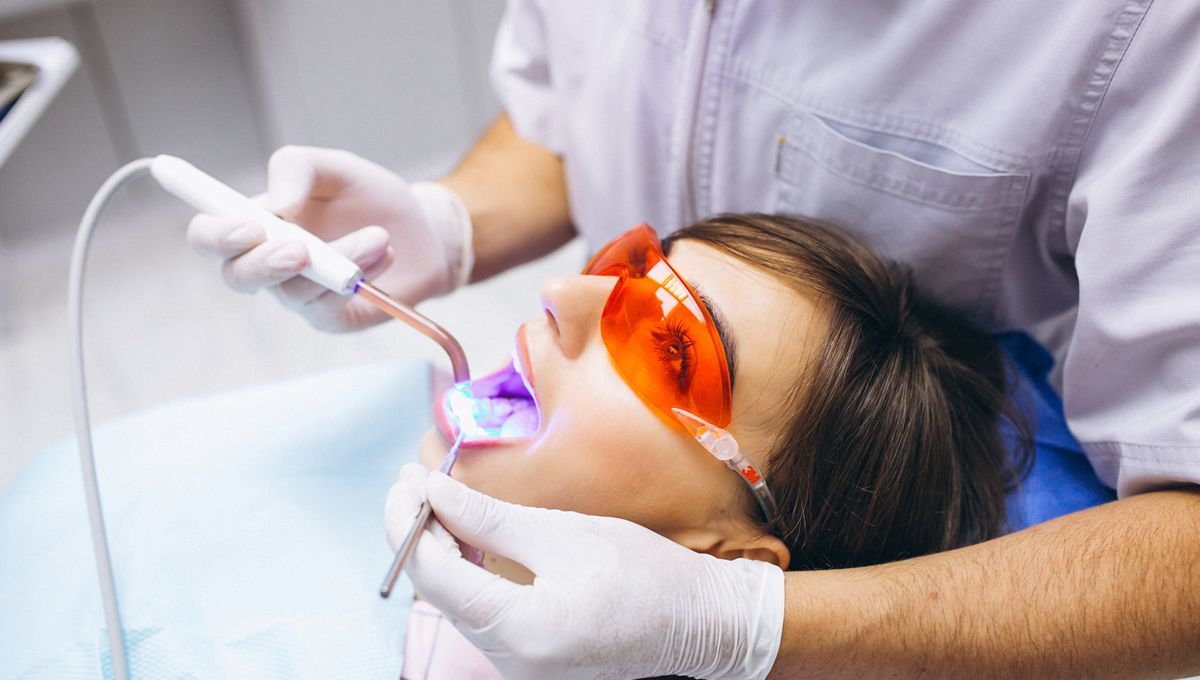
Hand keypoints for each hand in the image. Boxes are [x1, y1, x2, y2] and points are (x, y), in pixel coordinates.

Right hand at [187, 146, 472, 331]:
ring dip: (338, 259)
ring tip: (379, 236)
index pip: (210, 236)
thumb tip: (276, 207)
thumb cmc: (370, 197)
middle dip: (264, 265)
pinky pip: (328, 306)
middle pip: (237, 277)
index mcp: (257, 223)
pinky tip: (385, 254)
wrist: (424, 229)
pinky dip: (358, 275)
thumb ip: (296, 170)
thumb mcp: (334, 167)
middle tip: (299, 250)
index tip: (250, 226)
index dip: (215, 235)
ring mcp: (298, 295)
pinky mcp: (330, 318)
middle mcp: (268, 263)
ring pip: (294, 289)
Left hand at [384, 464, 785, 679]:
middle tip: (414, 480)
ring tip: (435, 498)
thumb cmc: (645, 574)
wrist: (701, 622)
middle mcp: (510, 663)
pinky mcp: (530, 662)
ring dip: (440, 551)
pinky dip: (467, 574)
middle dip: (419, 533)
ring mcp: (519, 669)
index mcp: (519, 631)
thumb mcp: (564, 534)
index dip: (409, 523)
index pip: (433, 575)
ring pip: (456, 603)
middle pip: (438, 593)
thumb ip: (489, 519)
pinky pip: (482, 614)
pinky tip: (466, 537)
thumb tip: (434, 493)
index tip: (406, 479)